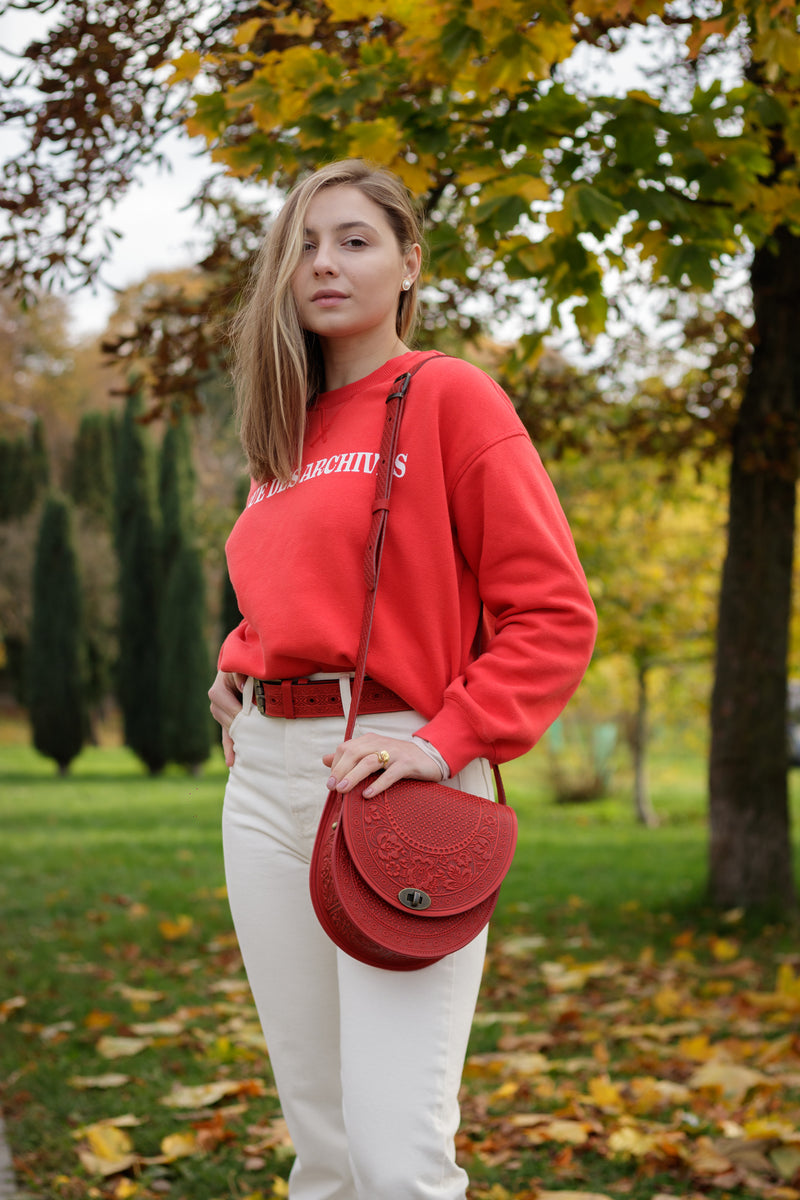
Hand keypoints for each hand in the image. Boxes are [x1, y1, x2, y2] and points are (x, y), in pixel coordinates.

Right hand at [208, 670, 246, 767]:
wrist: (247, 666)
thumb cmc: (247, 664)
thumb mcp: (244, 664)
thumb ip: (242, 671)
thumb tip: (242, 688)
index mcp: (220, 683)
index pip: (220, 696)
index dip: (233, 705)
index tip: (245, 715)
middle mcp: (217, 698)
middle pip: (221, 714)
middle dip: (235, 724)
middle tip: (249, 735)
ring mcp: (221, 710)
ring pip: (225, 726)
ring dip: (233, 738)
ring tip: (239, 755)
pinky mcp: (228, 719)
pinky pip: (227, 734)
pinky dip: (229, 748)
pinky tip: (231, 762)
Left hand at [323, 734, 442, 797]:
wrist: (431, 757)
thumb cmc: (398, 759)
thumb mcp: (373, 755)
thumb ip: (350, 757)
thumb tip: (324, 760)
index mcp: (370, 740)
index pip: (346, 748)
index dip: (336, 765)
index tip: (330, 783)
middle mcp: (380, 743)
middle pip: (354, 753)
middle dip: (340, 770)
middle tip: (332, 788)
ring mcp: (394, 753)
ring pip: (368, 762)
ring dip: (353, 776)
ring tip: (342, 790)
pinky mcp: (407, 764)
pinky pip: (390, 774)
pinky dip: (377, 784)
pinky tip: (367, 794)